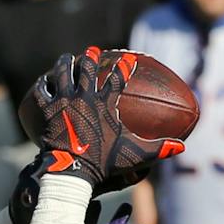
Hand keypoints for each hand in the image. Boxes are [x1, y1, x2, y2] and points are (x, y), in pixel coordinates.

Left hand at [22, 49, 187, 190]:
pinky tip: (44, 80)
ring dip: (66, 63)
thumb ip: (158, 149)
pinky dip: (43, 85)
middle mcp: (85, 96)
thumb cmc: (102, 164)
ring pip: (64, 72)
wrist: (71, 173)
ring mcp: (65, 101)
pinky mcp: (48, 110)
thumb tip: (181, 147)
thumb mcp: (133, 155)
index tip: (128, 59)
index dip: (124, 66)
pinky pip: (42, 92)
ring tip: (67, 58)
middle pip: (89, 68)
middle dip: (92, 57)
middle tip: (93, 51)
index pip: (119, 78)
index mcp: (106, 103)